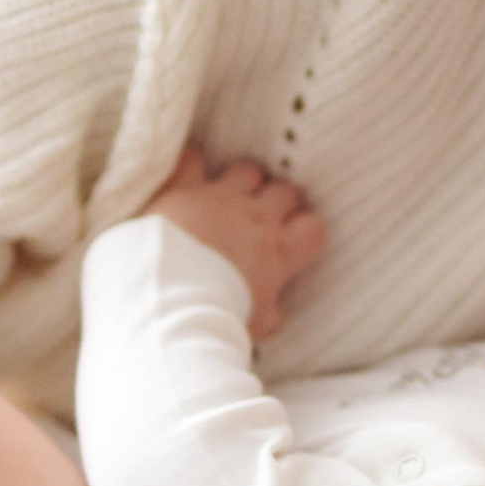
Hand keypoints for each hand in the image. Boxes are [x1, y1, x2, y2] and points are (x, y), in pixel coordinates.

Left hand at [141, 147, 326, 339]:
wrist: (170, 297)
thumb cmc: (215, 315)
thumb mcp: (253, 325)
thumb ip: (269, 314)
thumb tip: (275, 316)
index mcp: (277, 253)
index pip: (314, 228)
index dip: (307, 229)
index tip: (295, 236)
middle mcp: (255, 220)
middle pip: (286, 190)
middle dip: (281, 197)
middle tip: (267, 209)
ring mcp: (220, 199)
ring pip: (248, 170)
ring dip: (244, 177)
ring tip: (233, 188)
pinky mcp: (184, 190)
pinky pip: (192, 161)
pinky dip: (192, 162)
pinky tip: (191, 168)